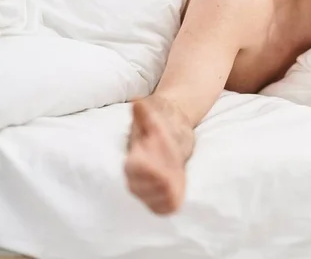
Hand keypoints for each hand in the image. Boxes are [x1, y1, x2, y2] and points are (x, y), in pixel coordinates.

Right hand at [125, 95, 194, 214]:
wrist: (171, 128)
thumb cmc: (159, 121)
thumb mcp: (153, 114)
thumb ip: (144, 112)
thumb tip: (137, 102)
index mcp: (133, 155)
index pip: (134, 169)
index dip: (147, 172)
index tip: (163, 172)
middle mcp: (137, 175)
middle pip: (140, 189)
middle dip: (156, 187)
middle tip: (172, 180)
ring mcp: (148, 186)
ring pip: (150, 200)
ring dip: (163, 197)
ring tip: (176, 187)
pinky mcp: (161, 192)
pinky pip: (161, 207)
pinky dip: (168, 206)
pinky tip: (177, 200)